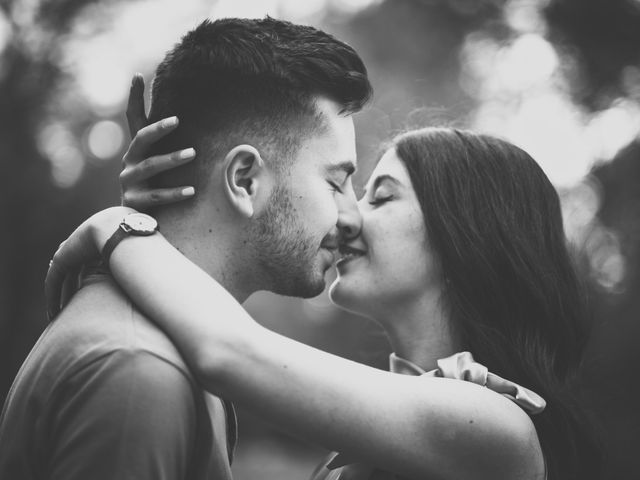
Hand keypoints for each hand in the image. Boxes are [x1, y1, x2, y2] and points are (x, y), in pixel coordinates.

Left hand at [45, 206, 135, 319]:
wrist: (125, 232)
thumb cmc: (142, 245)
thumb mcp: (142, 256)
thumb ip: (144, 266)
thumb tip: (164, 280)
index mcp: (105, 238)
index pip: (94, 262)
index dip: (92, 279)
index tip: (94, 297)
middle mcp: (87, 241)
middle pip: (77, 270)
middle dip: (73, 290)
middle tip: (73, 309)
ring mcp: (74, 248)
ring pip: (64, 277)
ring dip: (60, 297)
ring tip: (61, 316)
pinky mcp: (63, 256)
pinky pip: (54, 280)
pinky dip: (52, 296)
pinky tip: (53, 312)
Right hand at [121, 74, 195, 208]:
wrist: (133, 223)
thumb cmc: (154, 187)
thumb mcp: (159, 164)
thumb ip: (167, 144)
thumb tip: (189, 121)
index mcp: (136, 150)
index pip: (133, 118)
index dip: (134, 97)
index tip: (139, 75)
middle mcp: (129, 162)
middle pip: (140, 139)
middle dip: (157, 128)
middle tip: (177, 119)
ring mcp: (129, 182)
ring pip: (150, 166)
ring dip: (171, 159)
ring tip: (193, 153)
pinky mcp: (134, 202)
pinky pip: (156, 196)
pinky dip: (175, 193)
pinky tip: (193, 190)